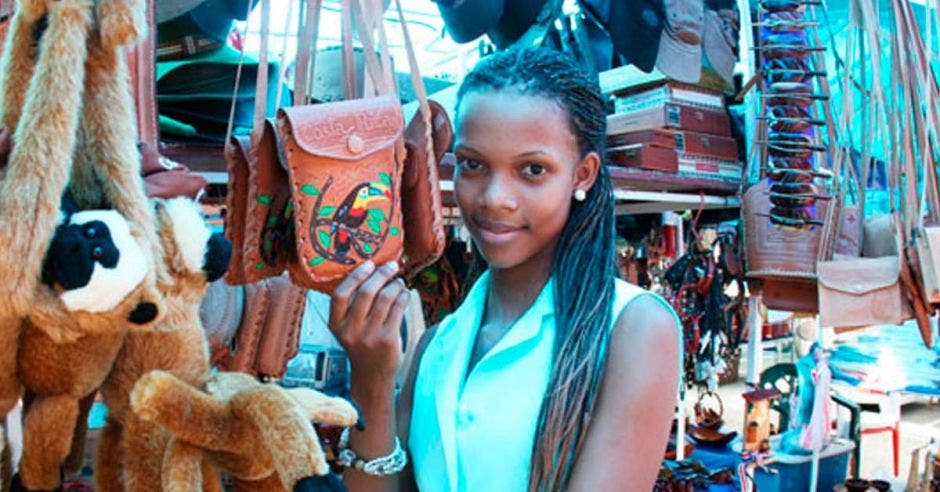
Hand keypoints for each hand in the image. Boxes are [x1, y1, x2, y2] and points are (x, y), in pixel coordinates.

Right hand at [329, 260, 409, 390]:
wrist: (372, 376)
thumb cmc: (362, 346)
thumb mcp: (348, 329)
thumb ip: (353, 307)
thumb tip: (372, 273)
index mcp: (336, 324)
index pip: (340, 294)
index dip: (355, 276)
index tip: (368, 264)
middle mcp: (351, 330)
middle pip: (366, 292)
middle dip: (381, 274)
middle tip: (391, 266)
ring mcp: (369, 335)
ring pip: (385, 298)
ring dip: (395, 285)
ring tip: (399, 282)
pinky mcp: (387, 339)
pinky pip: (398, 309)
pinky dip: (403, 297)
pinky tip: (404, 294)